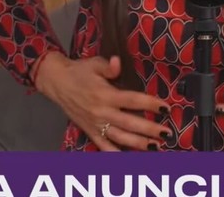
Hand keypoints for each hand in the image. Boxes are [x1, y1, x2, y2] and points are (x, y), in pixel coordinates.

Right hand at [34, 52, 168, 150]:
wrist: (56, 82)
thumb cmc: (79, 72)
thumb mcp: (94, 63)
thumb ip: (108, 66)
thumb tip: (118, 62)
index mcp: (105, 94)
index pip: (132, 101)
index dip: (149, 104)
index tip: (165, 108)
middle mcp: (102, 112)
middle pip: (130, 123)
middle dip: (149, 129)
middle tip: (166, 134)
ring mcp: (95, 124)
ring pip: (120, 138)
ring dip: (138, 144)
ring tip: (155, 147)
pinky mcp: (90, 131)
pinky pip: (103, 146)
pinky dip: (115, 155)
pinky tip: (129, 160)